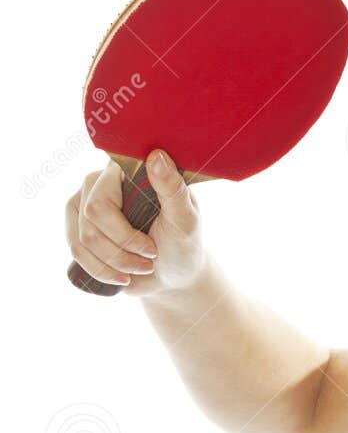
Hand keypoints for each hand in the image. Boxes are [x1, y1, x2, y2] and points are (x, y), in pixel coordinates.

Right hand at [66, 151, 205, 294]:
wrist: (173, 275)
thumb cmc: (183, 244)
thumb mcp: (186, 219)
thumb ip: (173, 189)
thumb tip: (156, 155)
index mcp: (125, 172)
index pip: (102, 202)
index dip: (124, 234)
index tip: (153, 249)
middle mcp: (99, 183)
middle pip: (90, 222)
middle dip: (122, 252)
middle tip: (150, 258)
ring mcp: (84, 205)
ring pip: (82, 241)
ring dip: (115, 264)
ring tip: (141, 267)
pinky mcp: (78, 228)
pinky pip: (76, 252)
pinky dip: (101, 271)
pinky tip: (122, 277)